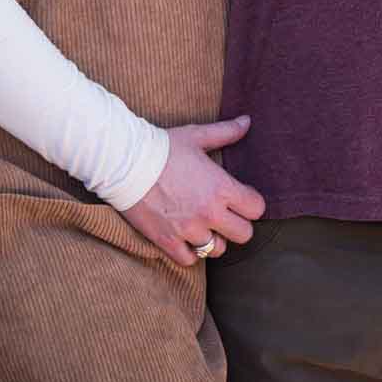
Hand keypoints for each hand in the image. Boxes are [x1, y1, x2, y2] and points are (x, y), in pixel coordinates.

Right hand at [118, 115, 265, 268]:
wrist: (126, 163)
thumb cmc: (163, 147)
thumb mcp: (196, 135)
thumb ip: (225, 132)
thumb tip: (247, 121)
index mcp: (220, 187)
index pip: (256, 208)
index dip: (251, 203)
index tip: (242, 198)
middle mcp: (209, 213)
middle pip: (244, 234)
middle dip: (238, 224)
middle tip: (227, 214)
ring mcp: (188, 230)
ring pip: (218, 250)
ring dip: (214, 239)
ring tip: (205, 225)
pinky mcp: (168, 242)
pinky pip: (190, 260)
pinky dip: (191, 252)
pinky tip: (188, 238)